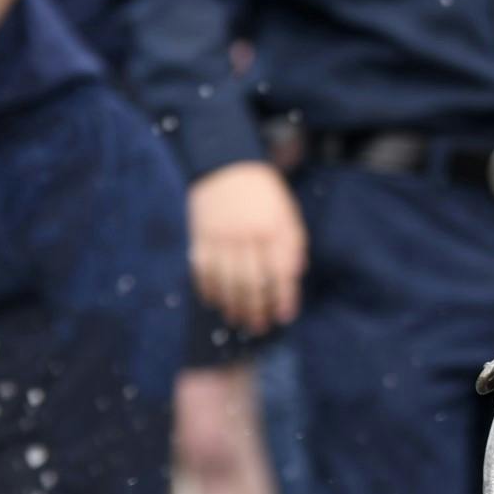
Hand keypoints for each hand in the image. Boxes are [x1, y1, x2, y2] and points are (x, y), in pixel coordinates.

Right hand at [189, 161, 303, 334]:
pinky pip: (202, 272)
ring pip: (226, 282)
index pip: (282, 272)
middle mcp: (248, 237)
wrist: (226, 167)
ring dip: (233, 306)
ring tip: (238, 319)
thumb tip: (294, 275)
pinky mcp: (199, 239)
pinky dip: (208, 290)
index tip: (285, 316)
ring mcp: (221, 239)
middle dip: (257, 310)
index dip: (284, 298)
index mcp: (275, 230)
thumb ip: (293, 244)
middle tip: (260, 326)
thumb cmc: (264, 194)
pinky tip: (215, 301)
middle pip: (252, 283)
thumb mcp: (288, 214)